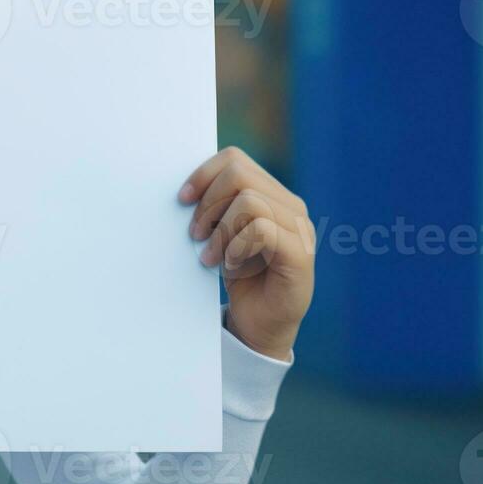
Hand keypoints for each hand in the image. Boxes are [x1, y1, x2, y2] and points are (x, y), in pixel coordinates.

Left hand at [179, 146, 314, 361]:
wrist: (258, 324)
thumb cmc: (239, 274)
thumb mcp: (220, 232)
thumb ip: (214, 205)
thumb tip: (184, 189)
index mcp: (273, 194)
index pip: (235, 159)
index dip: (203, 174)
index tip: (181, 200)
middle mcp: (291, 207)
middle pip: (239, 175)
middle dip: (207, 203)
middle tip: (195, 234)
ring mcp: (300, 230)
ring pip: (249, 201)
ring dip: (220, 229)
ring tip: (211, 255)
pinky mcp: (301, 255)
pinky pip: (261, 229)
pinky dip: (236, 245)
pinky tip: (229, 264)